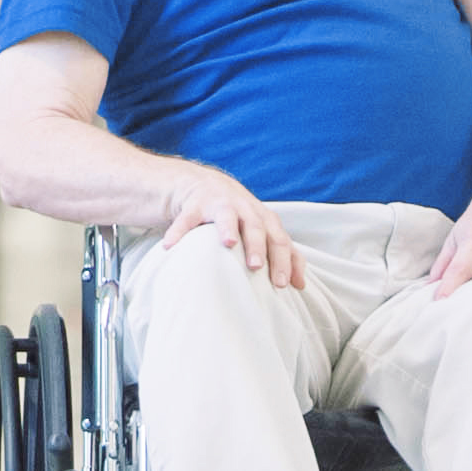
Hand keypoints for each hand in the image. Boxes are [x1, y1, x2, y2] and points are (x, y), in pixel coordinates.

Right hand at [162, 166, 304, 288]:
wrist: (197, 185)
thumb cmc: (235, 216)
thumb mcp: (258, 231)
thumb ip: (278, 254)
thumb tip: (301, 285)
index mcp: (263, 218)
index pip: (280, 239)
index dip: (284, 260)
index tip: (284, 285)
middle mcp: (245, 208)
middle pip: (257, 225)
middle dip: (258, 245)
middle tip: (257, 267)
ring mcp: (219, 203)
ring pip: (228, 215)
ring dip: (229, 228)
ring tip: (228, 243)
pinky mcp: (194, 203)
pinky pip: (187, 217)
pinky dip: (179, 230)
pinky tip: (170, 246)